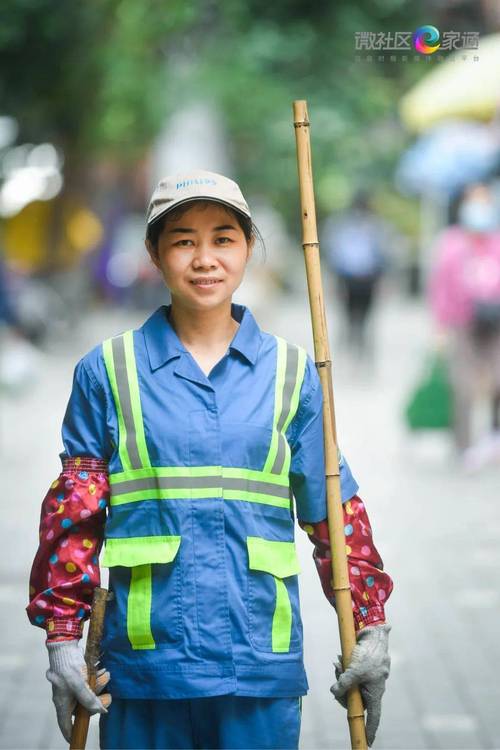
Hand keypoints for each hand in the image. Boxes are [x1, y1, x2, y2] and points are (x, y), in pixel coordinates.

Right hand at [46, 639, 111, 742]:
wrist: (66, 644)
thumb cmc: (67, 665)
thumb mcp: (78, 684)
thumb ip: (88, 699)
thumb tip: (100, 712)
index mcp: (63, 702)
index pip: (65, 724)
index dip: (71, 733)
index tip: (75, 740)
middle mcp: (67, 697)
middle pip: (85, 708)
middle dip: (98, 701)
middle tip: (108, 697)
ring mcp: (73, 687)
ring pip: (91, 693)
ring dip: (101, 685)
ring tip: (105, 675)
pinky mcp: (80, 677)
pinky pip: (92, 683)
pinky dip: (98, 678)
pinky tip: (102, 670)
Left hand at [330, 623, 390, 746]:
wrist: (373, 634)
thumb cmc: (369, 654)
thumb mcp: (355, 671)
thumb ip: (344, 683)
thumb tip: (335, 693)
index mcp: (375, 693)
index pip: (373, 717)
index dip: (369, 729)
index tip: (367, 742)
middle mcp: (372, 688)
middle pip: (354, 700)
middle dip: (343, 692)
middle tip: (338, 680)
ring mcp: (366, 679)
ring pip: (349, 687)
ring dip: (341, 677)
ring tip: (339, 665)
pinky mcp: (360, 670)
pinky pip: (348, 676)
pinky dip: (343, 670)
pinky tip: (339, 661)